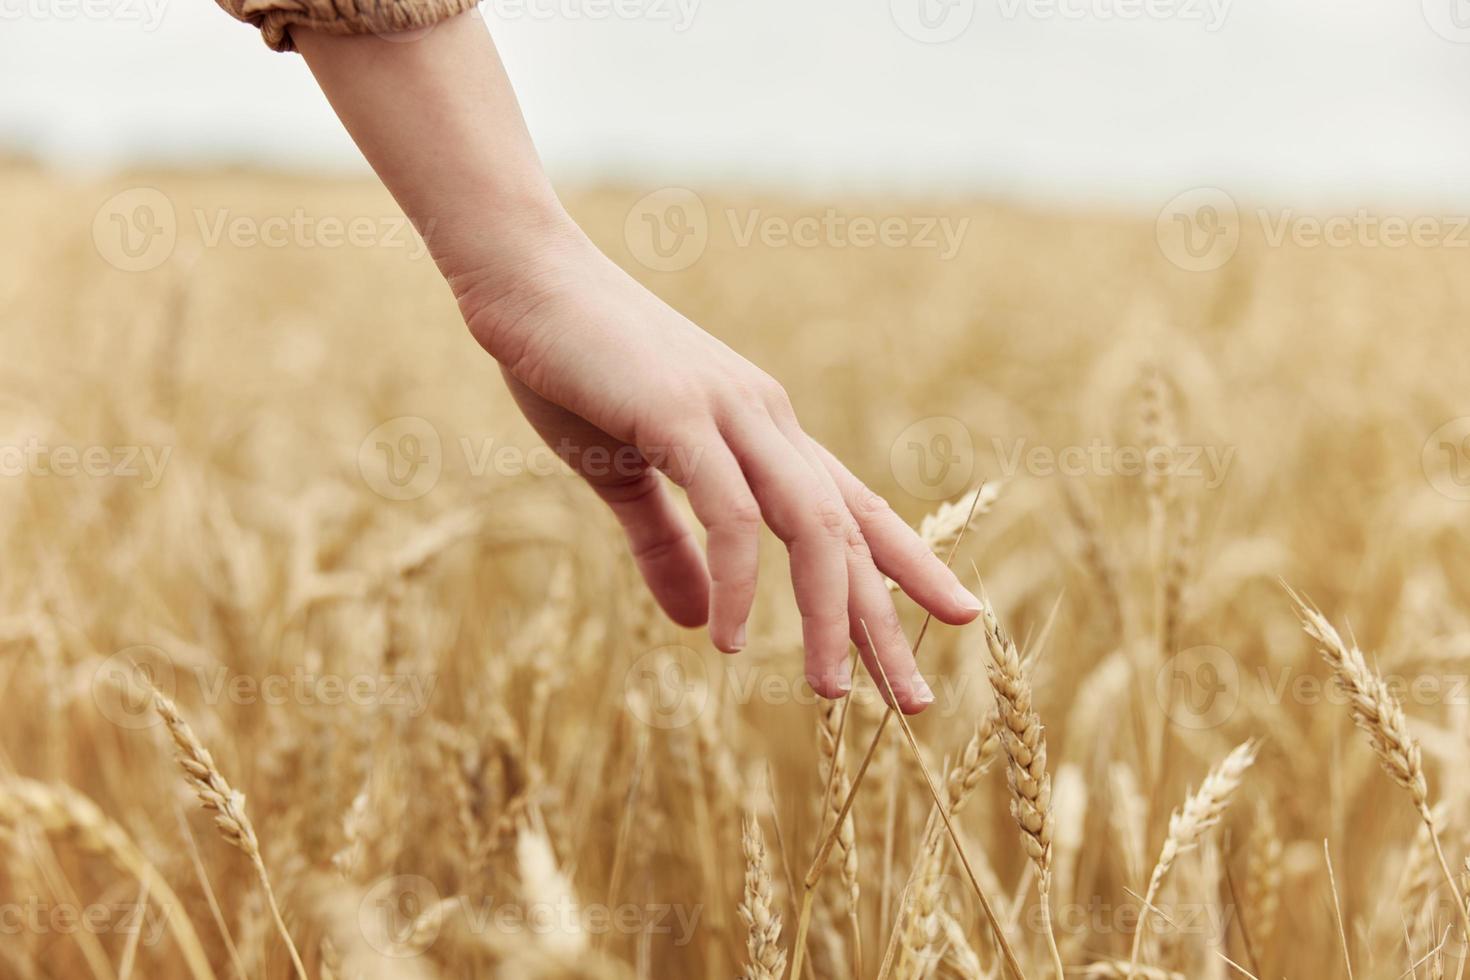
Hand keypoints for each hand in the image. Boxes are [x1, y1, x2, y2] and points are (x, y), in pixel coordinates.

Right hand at [454, 222, 981, 712]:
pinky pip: (729, 510)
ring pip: (810, 526)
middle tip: (916, 702)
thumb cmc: (573, 369)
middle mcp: (767, 423)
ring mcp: (730, 414)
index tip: (958, 617)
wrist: (524, 279)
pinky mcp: (680, 413)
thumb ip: (667, 548)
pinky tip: (728, 638)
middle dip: (884, 619)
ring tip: (830, 695)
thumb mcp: (623, 477)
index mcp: (763, 434)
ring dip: (827, 615)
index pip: (854, 511)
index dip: (908, 565)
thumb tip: (702, 624)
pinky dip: (738, 578)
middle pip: (849, 533)